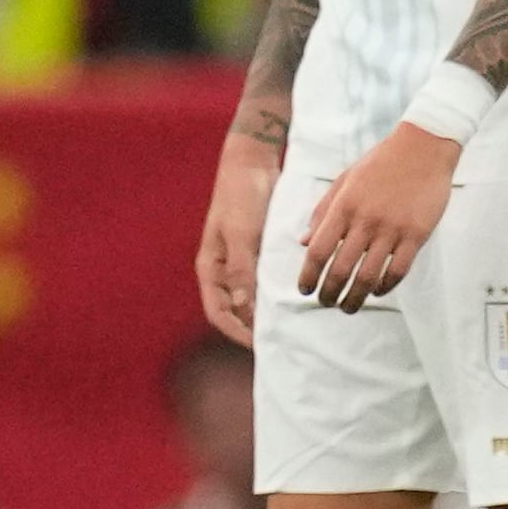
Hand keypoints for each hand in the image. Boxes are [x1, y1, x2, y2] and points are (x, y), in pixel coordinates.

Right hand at [197, 129, 278, 346]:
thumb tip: (244, 308)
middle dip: (253, 328)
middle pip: (235, 310)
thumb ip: (242, 270)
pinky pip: (265, 280)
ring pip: (252, 297)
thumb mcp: (241, 233)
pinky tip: (297, 300)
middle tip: (282, 343)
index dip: (237, 333)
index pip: (219, 313)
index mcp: (210, 269)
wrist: (251, 162)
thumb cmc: (240, 196)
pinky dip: (276, 292)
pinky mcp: (257, 251)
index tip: (260, 346)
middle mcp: (224, 270)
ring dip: (267, 312)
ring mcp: (240, 261)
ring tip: (292, 327)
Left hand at [296, 123, 458, 312]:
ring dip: (356, 298)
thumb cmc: (380, 163)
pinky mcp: (417, 234)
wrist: (423, 146)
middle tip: (327, 303)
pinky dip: (386, 286)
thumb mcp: (345, 181)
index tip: (305, 290)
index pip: (319, 251)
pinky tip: (378, 291)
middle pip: (341, 270)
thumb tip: (303, 243)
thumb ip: (322, 212)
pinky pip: (398, 270)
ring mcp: (393, 228)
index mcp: (344, 206)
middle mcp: (366, 220)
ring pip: (369, 277)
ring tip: (349, 306)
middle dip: (330, 294)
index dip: (308, 275)